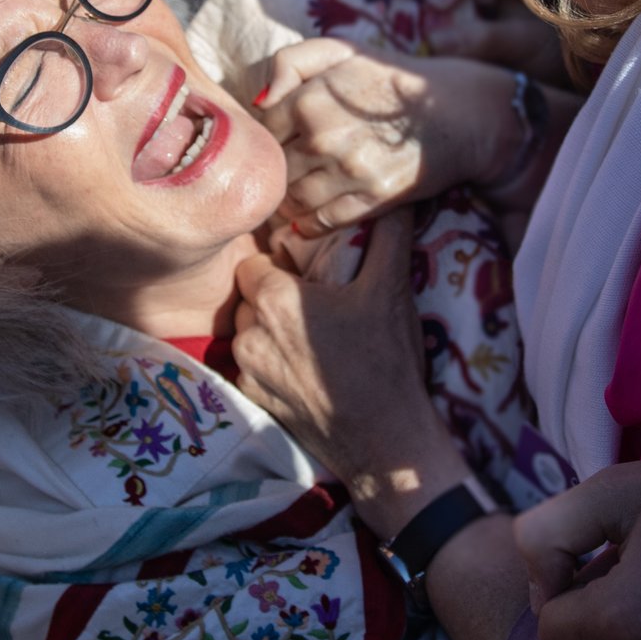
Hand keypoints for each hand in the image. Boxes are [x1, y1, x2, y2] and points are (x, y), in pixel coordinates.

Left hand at [232, 205, 470, 531]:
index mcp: (275, 298)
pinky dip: (270, 365)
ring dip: (270, 332)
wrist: (386, 441)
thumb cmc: (388, 360)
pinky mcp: (250, 401)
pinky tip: (305, 371)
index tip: (307, 276)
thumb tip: (394, 198)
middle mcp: (249, 332)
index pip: (254, 262)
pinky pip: (250, 367)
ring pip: (247, 332)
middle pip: (248, 298)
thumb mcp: (392, 289)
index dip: (279, 265)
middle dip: (274, 297)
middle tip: (316, 307)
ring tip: (312, 341)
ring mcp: (246, 370)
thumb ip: (389, 234)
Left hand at [256, 39, 522, 230]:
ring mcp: (349, 172)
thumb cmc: (393, 80)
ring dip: (289, 201)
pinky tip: (310, 216)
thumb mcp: (341, 51)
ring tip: (295, 193)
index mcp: (310, 99)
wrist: (458, 113)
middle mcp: (324, 138)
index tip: (281, 139)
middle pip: (275, 168)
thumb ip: (291, 62)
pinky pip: (322, 223)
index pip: (263, 130)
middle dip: (276, 171)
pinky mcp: (371, 200)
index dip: (268, 136)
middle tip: (285, 171)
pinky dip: (309, 224)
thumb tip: (258, 101)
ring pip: (294, 200)